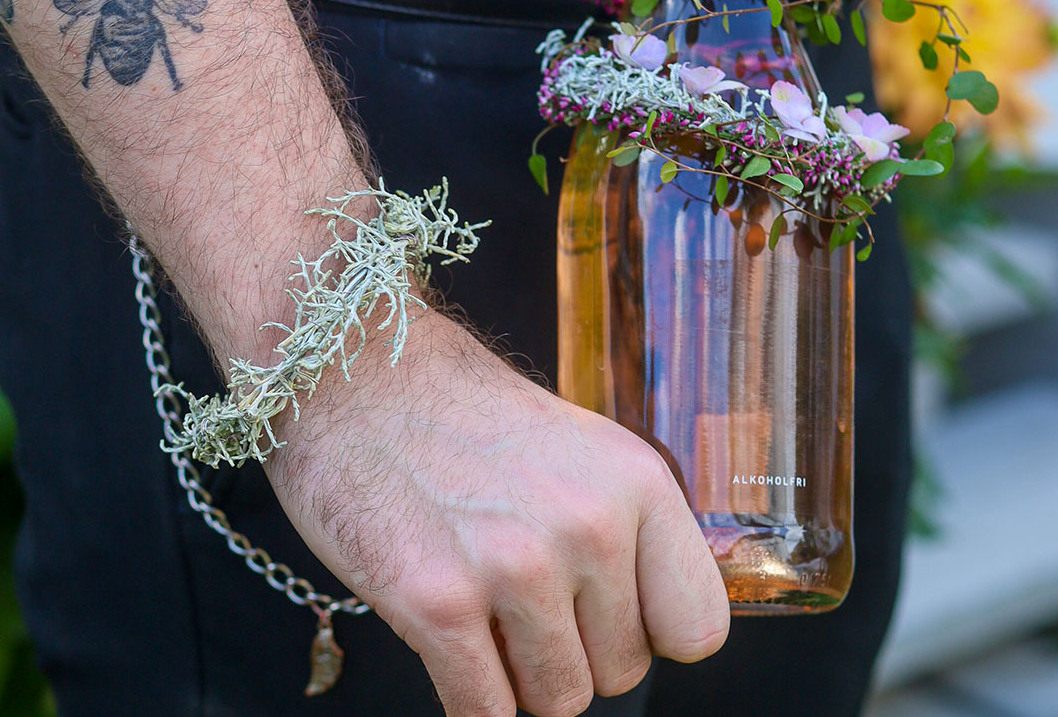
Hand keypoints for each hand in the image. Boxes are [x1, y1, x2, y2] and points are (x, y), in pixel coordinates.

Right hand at [266, 308, 728, 716]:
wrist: (359, 374)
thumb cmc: (466, 414)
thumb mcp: (580, 448)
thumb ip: (628, 529)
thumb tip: (663, 622)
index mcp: (635, 481)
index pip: (698, 625)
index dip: (649, 629)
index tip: (608, 611)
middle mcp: (588, 523)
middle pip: (621, 672)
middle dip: (572, 647)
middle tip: (520, 589)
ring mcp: (514, 565)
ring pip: (557, 701)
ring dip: (518, 671)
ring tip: (481, 600)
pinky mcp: (437, 602)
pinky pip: (485, 715)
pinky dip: (469, 694)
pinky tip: (447, 634)